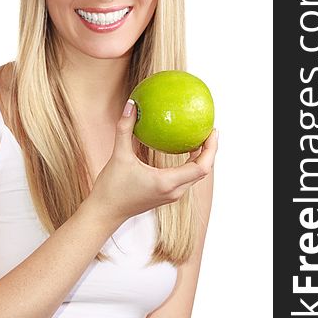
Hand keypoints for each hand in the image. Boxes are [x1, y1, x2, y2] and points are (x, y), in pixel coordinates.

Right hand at [87, 100, 217, 221]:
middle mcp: (174, 191)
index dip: (211, 148)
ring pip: (195, 176)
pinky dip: (189, 164)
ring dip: (200, 158)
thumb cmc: (111, 188)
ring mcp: (171, 195)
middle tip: (207, 129)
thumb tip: (131, 105)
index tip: (212, 130)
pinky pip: (185, 178)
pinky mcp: (166, 195)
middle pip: (203, 171)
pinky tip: (181, 149)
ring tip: (198, 137)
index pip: (202, 167)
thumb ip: (125, 129)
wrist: (105, 213)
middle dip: (209, 150)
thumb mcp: (118, 156)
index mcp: (167, 182)